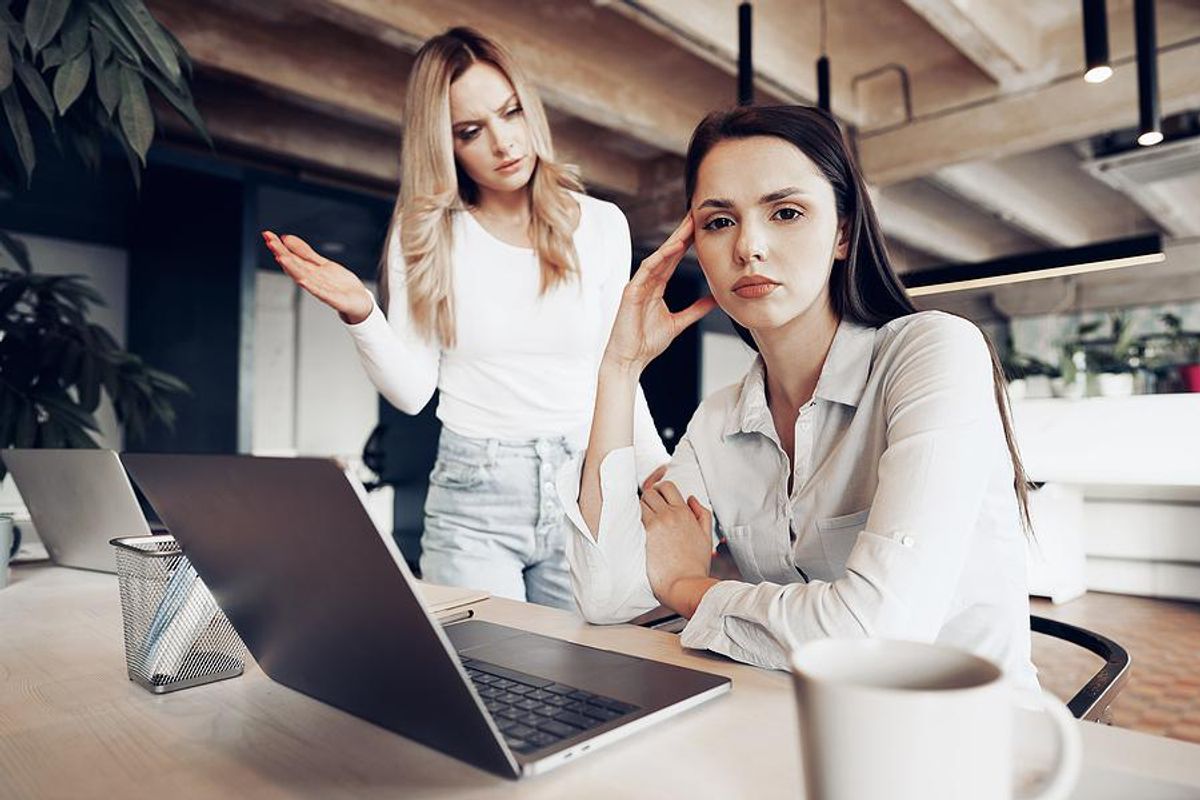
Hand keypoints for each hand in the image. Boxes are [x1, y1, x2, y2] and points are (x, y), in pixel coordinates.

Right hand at [262, 231, 374, 323]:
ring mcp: (322, 290)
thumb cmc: (340, 284)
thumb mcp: (322, 263)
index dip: (279, 246)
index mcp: (310, 271)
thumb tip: (286, 238)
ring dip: (292, 268)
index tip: (267, 235)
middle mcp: (313, 280)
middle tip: (269, 242)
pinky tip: (303, 280)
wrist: (359, 301)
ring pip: (304, 278)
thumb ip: (305, 252)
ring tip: (281, 257)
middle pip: (294, 265)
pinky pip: (321, 293)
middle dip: (281, 254)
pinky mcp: (333, 299)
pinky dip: (311, 287)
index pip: (291, 257)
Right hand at [603, 215, 716, 372]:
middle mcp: (647, 281)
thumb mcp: (678, 323)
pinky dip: (660, 257)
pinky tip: (674, 247)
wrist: (630, 359)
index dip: (687, 242)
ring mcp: (638, 284)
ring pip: (658, 256)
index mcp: (656, 286)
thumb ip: (695, 310)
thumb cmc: (647, 342)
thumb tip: (714, 300)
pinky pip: (647, 269)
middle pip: (667, 252)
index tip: (701, 228)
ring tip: (689, 225)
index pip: (673, 259)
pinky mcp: (631, 291)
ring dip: (673, 240)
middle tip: (696, 214)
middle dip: (681, 233)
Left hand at [641, 477, 712, 613]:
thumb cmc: (695, 566)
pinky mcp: (645, 534)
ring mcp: (657, 523)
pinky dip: (633, 520)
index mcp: (685, 513)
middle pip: (650, 492)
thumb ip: (701, 514)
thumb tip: (691, 499)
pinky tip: (636, 530)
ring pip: (640, 503)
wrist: (685, 584)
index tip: (658, 499)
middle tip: (648, 511)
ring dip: (639, 510)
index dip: (660, 491)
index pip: (667, 486)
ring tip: (642, 523)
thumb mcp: (706, 536)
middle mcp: (670, 514)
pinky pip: (634, 517)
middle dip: (648, 499)